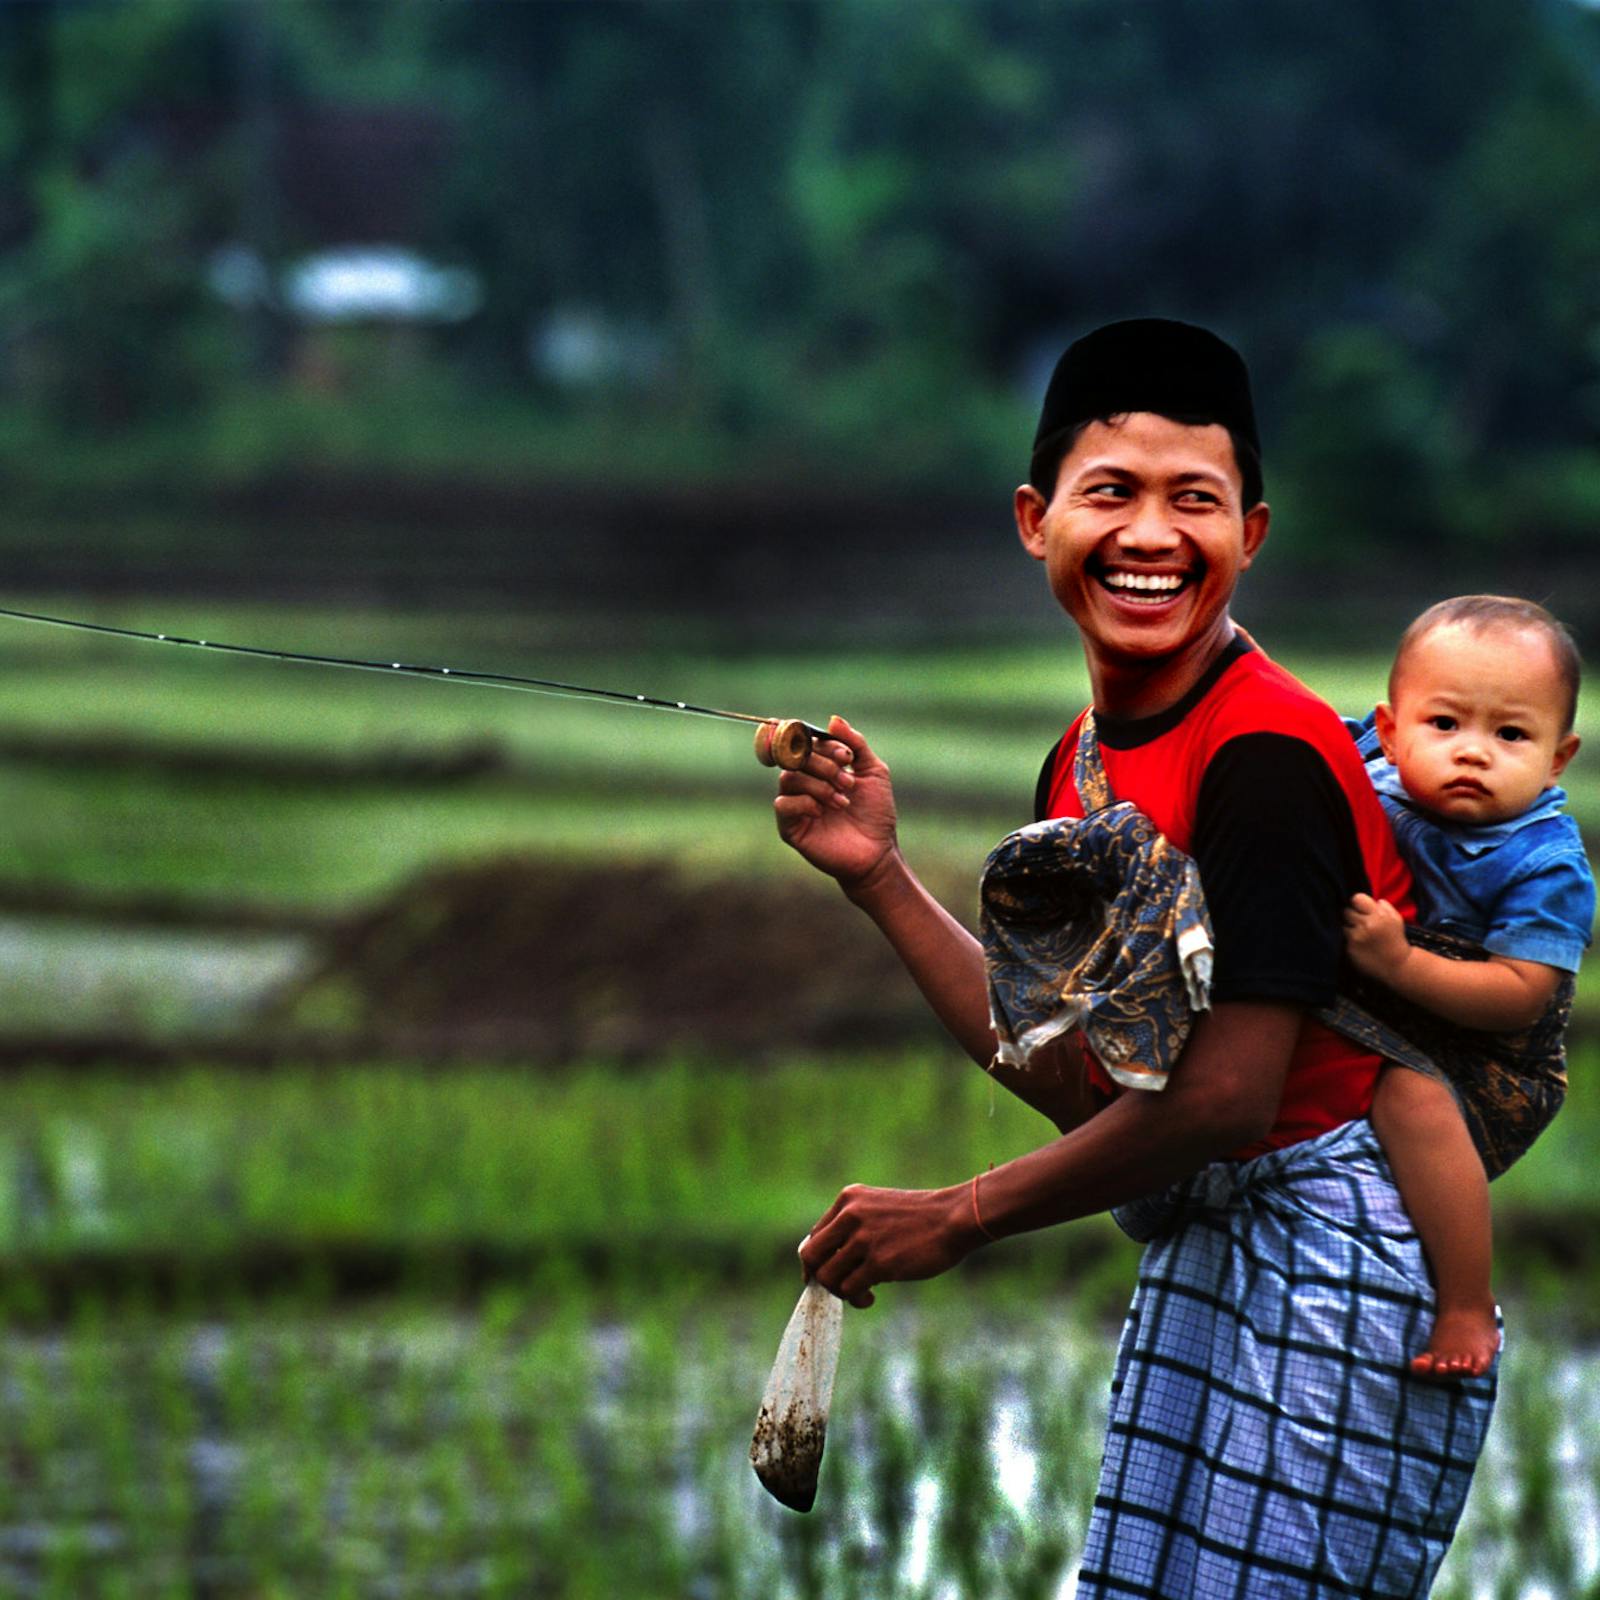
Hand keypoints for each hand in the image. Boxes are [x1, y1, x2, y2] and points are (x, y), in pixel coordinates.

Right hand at [773, 716, 898, 888]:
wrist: (878, 852)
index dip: (825, 745)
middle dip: (824, 765)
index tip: (847, 757)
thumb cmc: (876, 813)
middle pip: (796, 758)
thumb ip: (855, 743)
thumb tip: (833, 719)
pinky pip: (782, 804)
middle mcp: (805, 783)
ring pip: (789, 778)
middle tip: (848, 781)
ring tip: (842, 800)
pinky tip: (822, 811)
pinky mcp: (790, 827)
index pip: (809, 743)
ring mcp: (796, 804)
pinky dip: (803, 802)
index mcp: (821, 768)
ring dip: (818, 785)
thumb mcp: (873, 772)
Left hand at [797, 1181, 981, 1307]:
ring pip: (828, 1277)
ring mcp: (863, 1239)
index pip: (815, 1236)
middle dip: (820, 1278)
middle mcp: (850, 1215)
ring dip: (840, 1292)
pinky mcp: (879, 1262)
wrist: (953, 1218)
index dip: (817, 1261)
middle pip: (811, 1256)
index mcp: (848, 1199)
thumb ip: (853, 1226)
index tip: (827, 1274)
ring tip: (861, 1293)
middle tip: (840, 1287)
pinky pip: (849, 1289)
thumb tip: (829, 1262)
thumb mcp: (878, 1209)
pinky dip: (856, 1299)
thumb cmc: (920, 1218)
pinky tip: (870, 1296)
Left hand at [1343, 893, 1410, 980]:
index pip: (1356, 898)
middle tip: (1359, 923)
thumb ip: (1385, 907)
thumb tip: (1373, 900)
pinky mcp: (1350, 948)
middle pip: (1346, 911)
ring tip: (1360, 935)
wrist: (1397, 965)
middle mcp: (1366, 925)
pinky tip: (1360, 945)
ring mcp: (1357, 937)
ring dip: (1349, 928)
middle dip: (1352, 916)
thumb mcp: (1396, 920)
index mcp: (1378, 916)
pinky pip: (1343, 938)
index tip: (1360, 909)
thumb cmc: (1396, 941)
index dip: (1357, 903)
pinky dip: (1349, 940)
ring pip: (1343, 925)